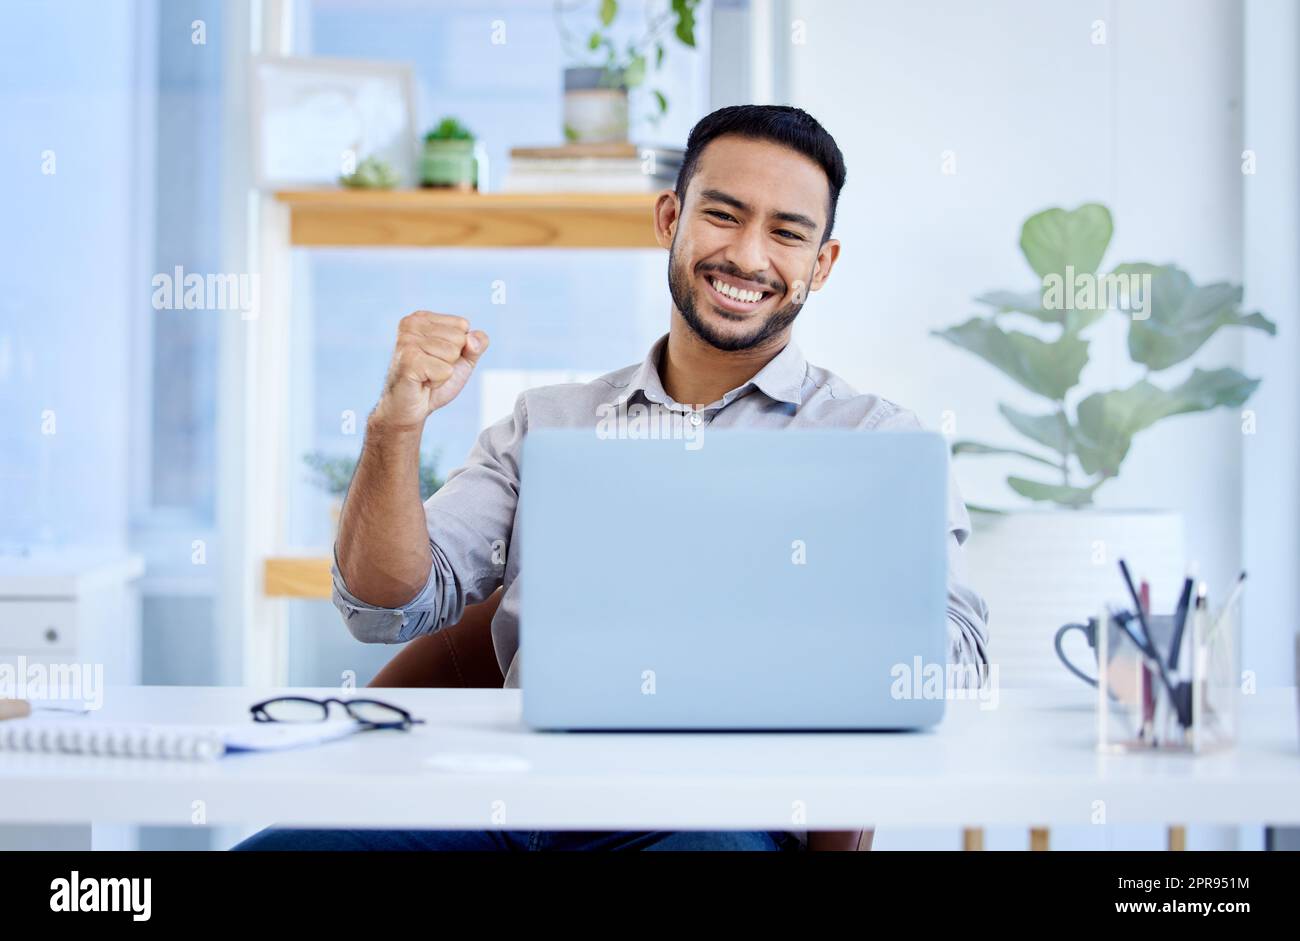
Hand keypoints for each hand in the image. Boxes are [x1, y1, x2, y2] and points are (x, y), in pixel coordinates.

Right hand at [371, 312, 488, 430]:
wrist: (409, 408)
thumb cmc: (433, 380)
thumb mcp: (462, 359)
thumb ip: (476, 345)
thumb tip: (473, 338)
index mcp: (422, 318)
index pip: (462, 325)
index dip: (458, 348)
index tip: (438, 358)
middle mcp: (411, 324)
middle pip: (459, 338)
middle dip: (450, 360)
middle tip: (430, 369)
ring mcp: (407, 341)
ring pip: (452, 354)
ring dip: (443, 372)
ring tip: (425, 375)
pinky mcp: (409, 360)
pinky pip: (445, 370)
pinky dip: (438, 382)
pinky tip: (422, 382)